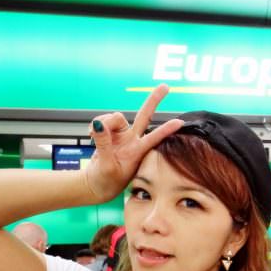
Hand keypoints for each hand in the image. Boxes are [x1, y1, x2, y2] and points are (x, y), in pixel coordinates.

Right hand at [84, 84, 183, 201]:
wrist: (97, 185)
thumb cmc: (106, 181)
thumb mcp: (106, 166)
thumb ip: (103, 144)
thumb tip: (99, 125)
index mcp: (137, 151)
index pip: (154, 138)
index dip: (166, 130)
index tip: (180, 122)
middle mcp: (132, 140)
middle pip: (144, 115)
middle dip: (153, 100)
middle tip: (165, 86)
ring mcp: (122, 135)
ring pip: (115, 117)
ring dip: (104, 121)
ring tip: (93, 135)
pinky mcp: (110, 133)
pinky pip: (102, 121)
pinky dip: (95, 125)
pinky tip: (91, 134)